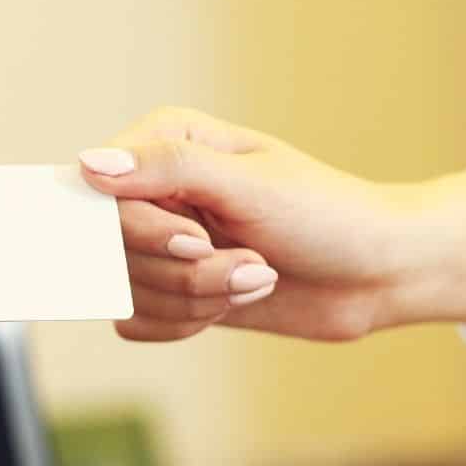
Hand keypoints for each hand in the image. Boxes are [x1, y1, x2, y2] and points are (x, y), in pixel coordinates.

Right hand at [79, 107, 465, 341]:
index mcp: (167, 142)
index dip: (142, 229)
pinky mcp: (171, 289)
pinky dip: (188, 323)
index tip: (196, 241)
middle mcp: (155, 190)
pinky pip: (139, 322)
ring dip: (200, 298)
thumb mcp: (249, 184)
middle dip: (186, 271)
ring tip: (256, 276)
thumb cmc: (327, 216)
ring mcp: (161, 243)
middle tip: (250, 261)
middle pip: (115, 251)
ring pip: (130, 292)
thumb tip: (89, 165)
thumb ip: (166, 168)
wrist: (375, 274)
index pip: (105, 194)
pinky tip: (237, 300)